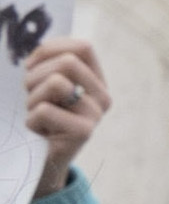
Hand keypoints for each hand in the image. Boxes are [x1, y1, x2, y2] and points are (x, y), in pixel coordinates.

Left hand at [21, 38, 103, 201]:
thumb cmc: (38, 119)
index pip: (82, 47)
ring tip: (35, 116)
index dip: (49, 51)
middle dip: (36, 77)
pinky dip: (31, 121)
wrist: (40, 162)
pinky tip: (38, 133)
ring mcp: (96, 114)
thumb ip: (48, 65)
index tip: (31, 67)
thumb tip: (36, 42)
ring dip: (32, 99)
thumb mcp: (43, 87)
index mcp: (96, 80)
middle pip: (67, 63)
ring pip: (56, 83)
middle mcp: (103, 96)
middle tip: (30, 97)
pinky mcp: (84, 132)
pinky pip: (45, 111)